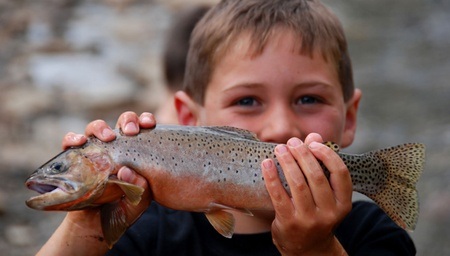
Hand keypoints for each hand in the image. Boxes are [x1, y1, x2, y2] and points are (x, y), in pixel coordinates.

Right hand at [37, 112, 155, 255]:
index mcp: (136, 151)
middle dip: (128, 120)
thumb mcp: (138, 202)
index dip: (145, 120)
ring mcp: (96, 151)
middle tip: (131, 132)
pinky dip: (72, 138)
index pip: (142, 128)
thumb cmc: (123, 208)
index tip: (149, 124)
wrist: (97, 224)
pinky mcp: (75, 158)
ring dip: (101, 127)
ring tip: (108, 137)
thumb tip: (126, 170)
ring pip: (96, 127)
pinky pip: (70, 142)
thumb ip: (140, 189)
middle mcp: (117, 147)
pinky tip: (78, 143)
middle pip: (121, 122)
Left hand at [261, 133, 351, 254]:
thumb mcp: (324, 194)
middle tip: (292, 142)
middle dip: (303, 155)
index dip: (327, 155)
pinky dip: (272, 177)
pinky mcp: (289, 222)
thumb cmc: (316, 213)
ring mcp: (309, 220)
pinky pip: (278, 195)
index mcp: (343, 204)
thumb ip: (320, 164)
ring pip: (298, 184)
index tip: (313, 143)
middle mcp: (329, 213)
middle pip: (317, 176)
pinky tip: (267, 163)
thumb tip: (314, 135)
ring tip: (279, 149)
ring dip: (287, 162)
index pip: (341, 173)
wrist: (306, 248)